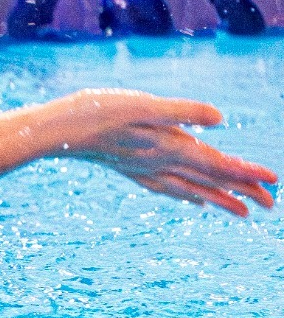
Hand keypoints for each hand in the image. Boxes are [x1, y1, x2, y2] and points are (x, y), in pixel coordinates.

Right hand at [41, 88, 277, 217]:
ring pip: (190, 189)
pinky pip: (167, 188)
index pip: (216, 163)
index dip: (246, 172)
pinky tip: (193, 201)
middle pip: (208, 182)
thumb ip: (183, 111)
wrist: (54, 132)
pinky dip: (187, 195)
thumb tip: (220, 120)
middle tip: (271, 204)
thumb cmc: (96, 112)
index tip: (273, 182)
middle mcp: (159, 164)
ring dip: (218, 200)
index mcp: (167, 147)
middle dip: (241, 192)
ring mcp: (144, 169)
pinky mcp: (131, 168)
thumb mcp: (142, 105)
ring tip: (242, 212)